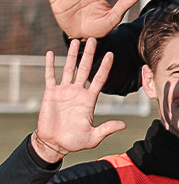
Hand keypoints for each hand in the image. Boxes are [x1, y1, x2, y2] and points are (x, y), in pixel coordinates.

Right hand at [34, 39, 124, 159]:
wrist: (55, 144)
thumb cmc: (75, 141)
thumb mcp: (94, 137)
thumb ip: (107, 128)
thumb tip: (124, 124)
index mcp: (90, 100)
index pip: (100, 79)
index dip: (105, 67)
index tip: (111, 54)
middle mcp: (78, 92)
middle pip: (85, 68)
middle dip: (89, 54)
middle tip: (93, 39)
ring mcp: (64, 91)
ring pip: (69, 69)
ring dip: (72, 55)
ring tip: (75, 41)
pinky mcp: (50, 94)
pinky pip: (50, 76)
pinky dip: (50, 65)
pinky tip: (50, 53)